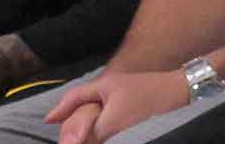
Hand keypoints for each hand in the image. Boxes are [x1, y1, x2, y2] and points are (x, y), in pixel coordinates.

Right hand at [44, 70, 191, 143]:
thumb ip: (95, 130)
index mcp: (102, 85)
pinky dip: (97, 133)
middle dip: (70, 125)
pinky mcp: (127, 111)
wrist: (176, 93)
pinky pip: (105, 123)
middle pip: (81, 109)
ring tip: (74, 143)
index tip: (47, 121)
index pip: (75, 96)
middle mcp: (107, 92)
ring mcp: (117, 101)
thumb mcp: (117, 115)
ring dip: (84, 132)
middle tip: (64, 142)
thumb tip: (77, 143)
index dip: (60, 109)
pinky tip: (94, 140)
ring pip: (93, 118)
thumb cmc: (147, 98)